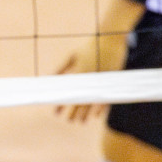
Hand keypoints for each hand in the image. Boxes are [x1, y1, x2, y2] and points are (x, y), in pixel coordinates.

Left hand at [55, 0, 141, 121]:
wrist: (110, 38)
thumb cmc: (90, 46)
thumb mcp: (73, 55)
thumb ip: (62, 67)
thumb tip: (51, 78)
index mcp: (78, 72)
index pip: (67, 92)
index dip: (61, 103)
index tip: (56, 112)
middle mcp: (88, 77)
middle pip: (78, 100)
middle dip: (73, 112)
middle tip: (69, 120)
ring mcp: (100, 80)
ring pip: (91, 101)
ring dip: (85, 113)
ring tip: (81, 122)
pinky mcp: (110, 80)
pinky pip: (105, 97)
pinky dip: (100, 107)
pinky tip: (96, 116)